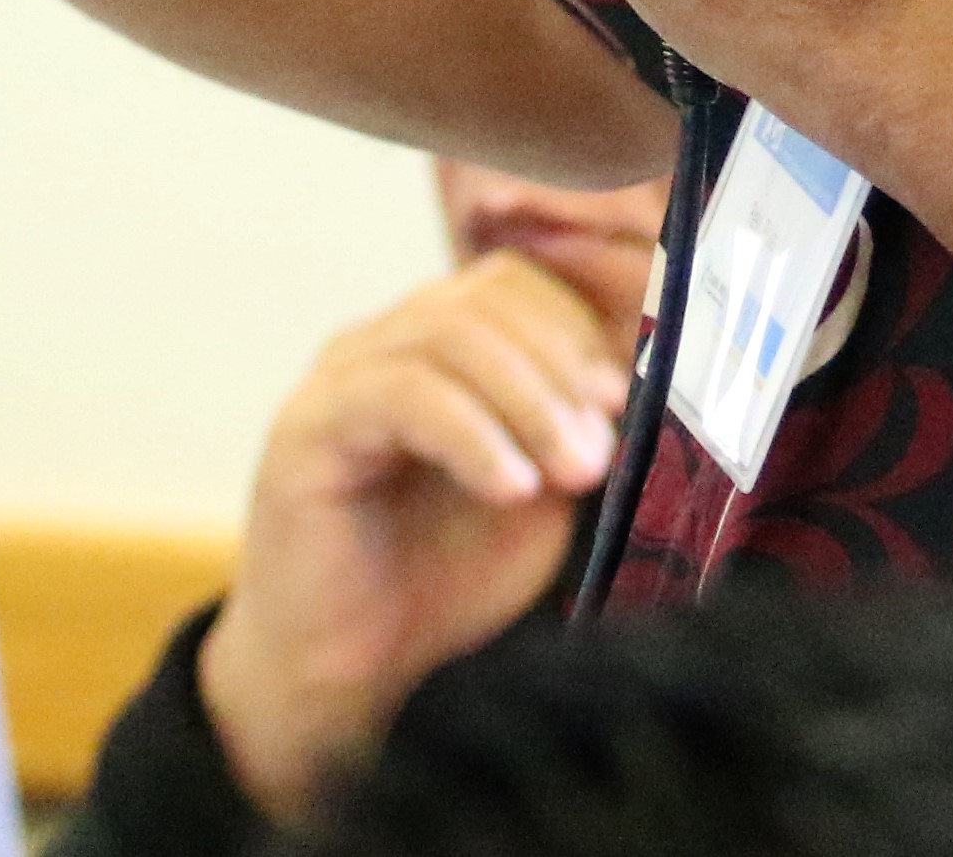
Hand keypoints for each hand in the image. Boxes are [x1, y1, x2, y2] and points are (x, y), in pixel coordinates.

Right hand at [196, 251, 630, 815]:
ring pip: (448, 333)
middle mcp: (384, 340)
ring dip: (527, 401)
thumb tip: (643, 379)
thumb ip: (573, 429)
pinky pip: (400, 393)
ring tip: (572, 473)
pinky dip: (471, 434)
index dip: (576, 329)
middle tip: (601, 447)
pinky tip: (512, 487)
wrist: (350, 670)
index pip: (514, 282)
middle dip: (560, 364)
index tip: (623, 398)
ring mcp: (342, 375)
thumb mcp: (538, 492)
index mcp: (437, 342)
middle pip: (486, 295)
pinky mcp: (309, 424)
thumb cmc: (444, 577)